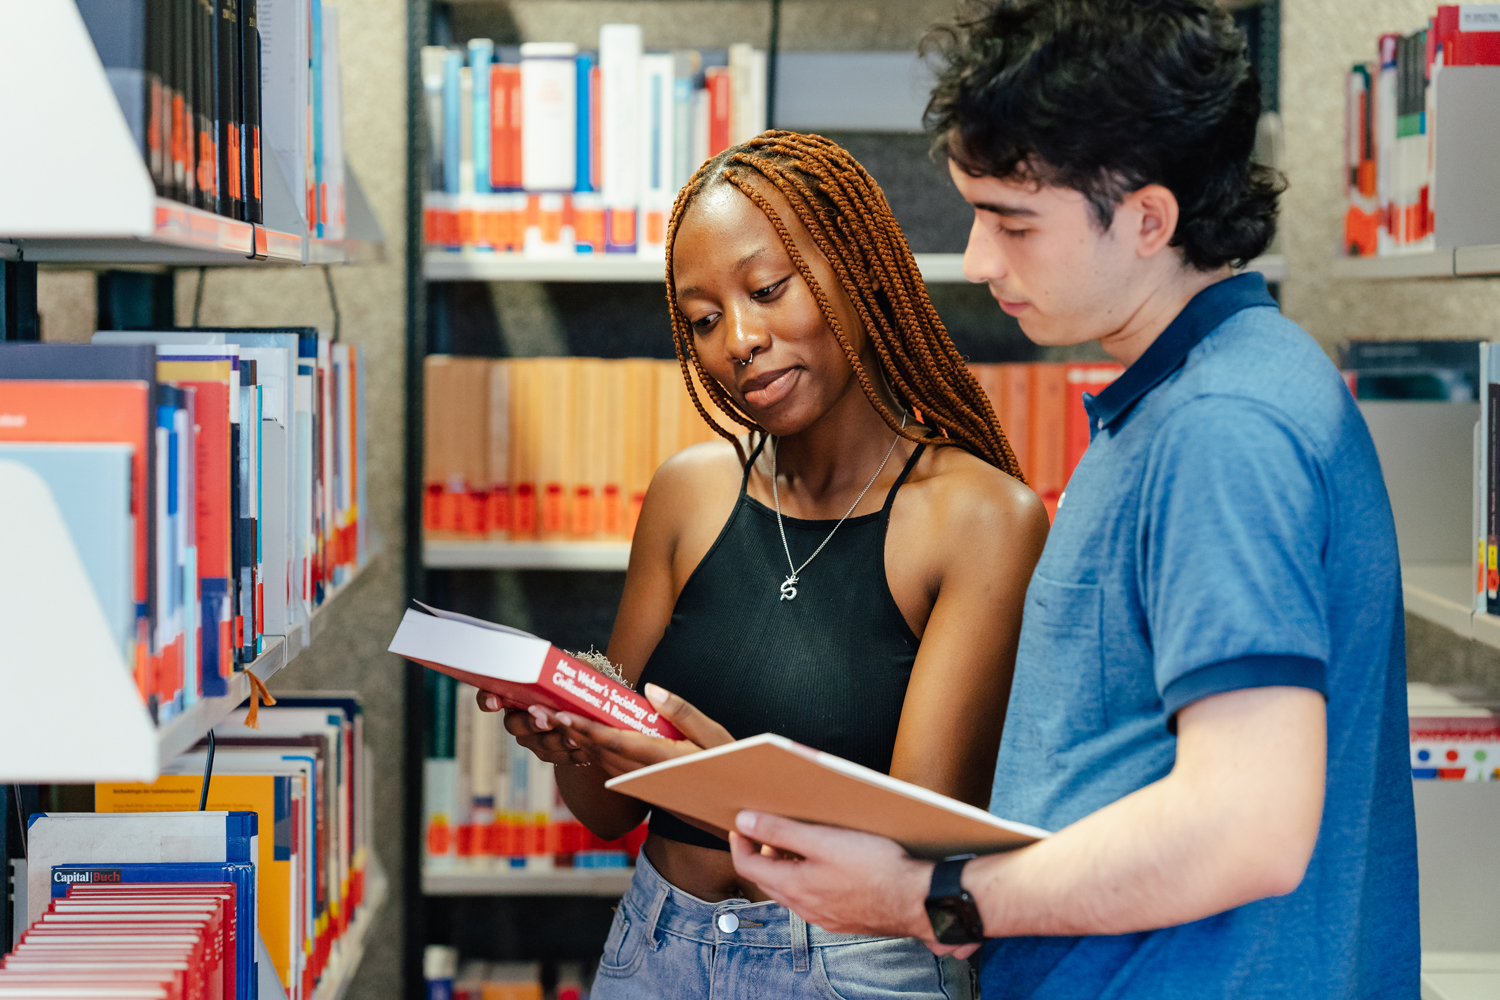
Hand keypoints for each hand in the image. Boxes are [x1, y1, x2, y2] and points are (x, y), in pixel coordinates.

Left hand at [479, 684, 734, 776]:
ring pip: (597, 758)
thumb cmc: (728, 767)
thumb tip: (649, 688)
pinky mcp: (639, 783)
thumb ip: (680, 710)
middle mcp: (643, 772)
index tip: (560, 715)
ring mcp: (639, 781)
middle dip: (566, 730)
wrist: (730, 812)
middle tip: (538, 711)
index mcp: (659, 758)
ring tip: (547, 719)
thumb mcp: (713, 734)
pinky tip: (577, 737)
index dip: (584, 728)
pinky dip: (588, 750)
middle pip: (596, 749)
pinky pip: (607, 765)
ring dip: (572, 739)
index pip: (613, 741)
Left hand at [728, 812, 978, 958]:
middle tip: (767, 829)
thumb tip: (744, 823)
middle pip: (768, 880)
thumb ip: (781, 832)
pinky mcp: (846, 918)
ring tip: (800, 841)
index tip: (740, 824)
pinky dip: (809, 878)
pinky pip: (815, 897)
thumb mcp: (824, 840)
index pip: (747, 867)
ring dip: (787, 866)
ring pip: (792, 890)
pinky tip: (829, 863)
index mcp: (794, 887)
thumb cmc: (877, 868)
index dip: (739, 843)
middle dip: (762, 853)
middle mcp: (805, 907)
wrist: (920, 901)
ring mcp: (826, 916)